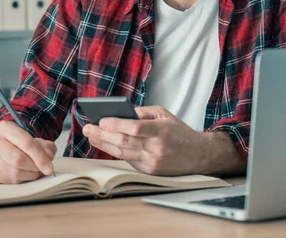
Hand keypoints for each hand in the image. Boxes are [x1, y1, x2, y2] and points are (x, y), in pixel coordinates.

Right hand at [0, 121, 56, 183]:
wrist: (2, 148)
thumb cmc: (20, 144)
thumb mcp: (36, 140)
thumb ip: (46, 147)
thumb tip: (48, 157)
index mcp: (6, 127)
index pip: (26, 143)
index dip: (40, 157)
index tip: (49, 168)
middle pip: (18, 159)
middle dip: (34, 167)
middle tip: (42, 170)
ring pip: (14, 172)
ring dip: (29, 175)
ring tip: (34, 172)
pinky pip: (8, 181)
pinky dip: (20, 180)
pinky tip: (23, 174)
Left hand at [82, 106, 208, 175]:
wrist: (198, 155)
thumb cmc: (178, 131)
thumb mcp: (163, 114)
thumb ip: (141, 113)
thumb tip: (119, 114)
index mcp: (162, 131)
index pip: (135, 128)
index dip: (116, 125)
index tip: (101, 120)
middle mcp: (157, 148)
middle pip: (124, 141)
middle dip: (102, 134)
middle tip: (87, 128)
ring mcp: (153, 162)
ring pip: (123, 153)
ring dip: (103, 144)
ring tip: (91, 136)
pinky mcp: (150, 171)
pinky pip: (129, 160)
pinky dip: (116, 151)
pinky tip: (104, 144)